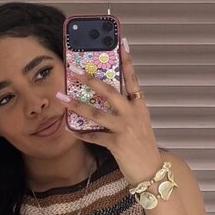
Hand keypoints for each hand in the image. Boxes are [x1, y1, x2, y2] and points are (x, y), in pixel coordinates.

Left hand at [60, 40, 163, 186]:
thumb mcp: (139, 123)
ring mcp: (125, 128)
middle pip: (110, 92)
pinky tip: (70, 129)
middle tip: (75, 71)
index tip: (121, 43)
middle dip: (91, 80)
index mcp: (139, 106)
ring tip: (61, 98)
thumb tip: (105, 98)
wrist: (152, 170)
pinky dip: (81, 133)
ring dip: (77, 105)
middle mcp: (133, 114)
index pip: (133, 80)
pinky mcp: (117, 144)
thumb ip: (126, 110)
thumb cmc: (142, 146)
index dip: (127, 61)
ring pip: (97, 113)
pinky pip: (94, 136)